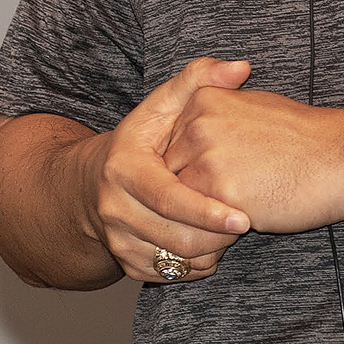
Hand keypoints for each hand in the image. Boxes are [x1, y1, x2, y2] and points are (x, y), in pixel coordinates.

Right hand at [86, 57, 256, 282]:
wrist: (96, 182)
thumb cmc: (143, 140)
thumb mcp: (164, 105)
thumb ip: (200, 79)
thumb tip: (241, 68)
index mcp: (123, 168)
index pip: (169, 198)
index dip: (207, 211)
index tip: (244, 218)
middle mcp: (113, 207)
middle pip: (175, 237)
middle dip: (216, 237)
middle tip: (247, 224)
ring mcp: (117, 239)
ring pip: (175, 261)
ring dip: (211, 252)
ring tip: (230, 232)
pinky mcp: (125, 263)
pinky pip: (170, 275)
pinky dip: (197, 266)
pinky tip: (211, 244)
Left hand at [163, 83, 343, 233]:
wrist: (340, 156)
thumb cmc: (303, 136)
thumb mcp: (252, 106)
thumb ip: (217, 119)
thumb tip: (193, 140)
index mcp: (202, 100)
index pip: (173, 145)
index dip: (191, 168)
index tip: (212, 178)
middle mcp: (196, 125)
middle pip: (171, 173)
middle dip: (189, 193)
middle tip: (216, 204)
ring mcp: (206, 159)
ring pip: (181, 202)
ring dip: (199, 216)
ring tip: (227, 219)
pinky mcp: (220, 193)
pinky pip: (200, 223)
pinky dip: (213, 233)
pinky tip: (240, 227)